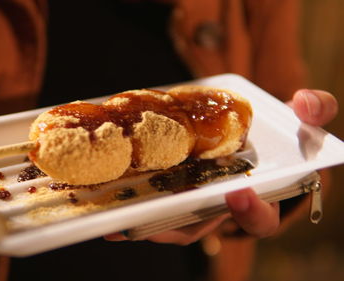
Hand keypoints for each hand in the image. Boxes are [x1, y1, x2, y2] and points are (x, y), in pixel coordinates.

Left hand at [106, 88, 338, 243]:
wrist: (246, 140)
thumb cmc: (275, 140)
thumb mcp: (299, 123)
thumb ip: (313, 113)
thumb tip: (305, 103)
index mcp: (259, 199)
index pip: (260, 218)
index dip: (253, 211)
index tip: (238, 192)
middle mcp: (222, 209)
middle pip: (201, 226)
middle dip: (176, 225)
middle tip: (155, 221)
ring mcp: (194, 205)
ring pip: (169, 223)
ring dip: (143, 221)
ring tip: (118, 217)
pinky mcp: (170, 196)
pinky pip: (151, 209)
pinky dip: (131, 210)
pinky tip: (108, 209)